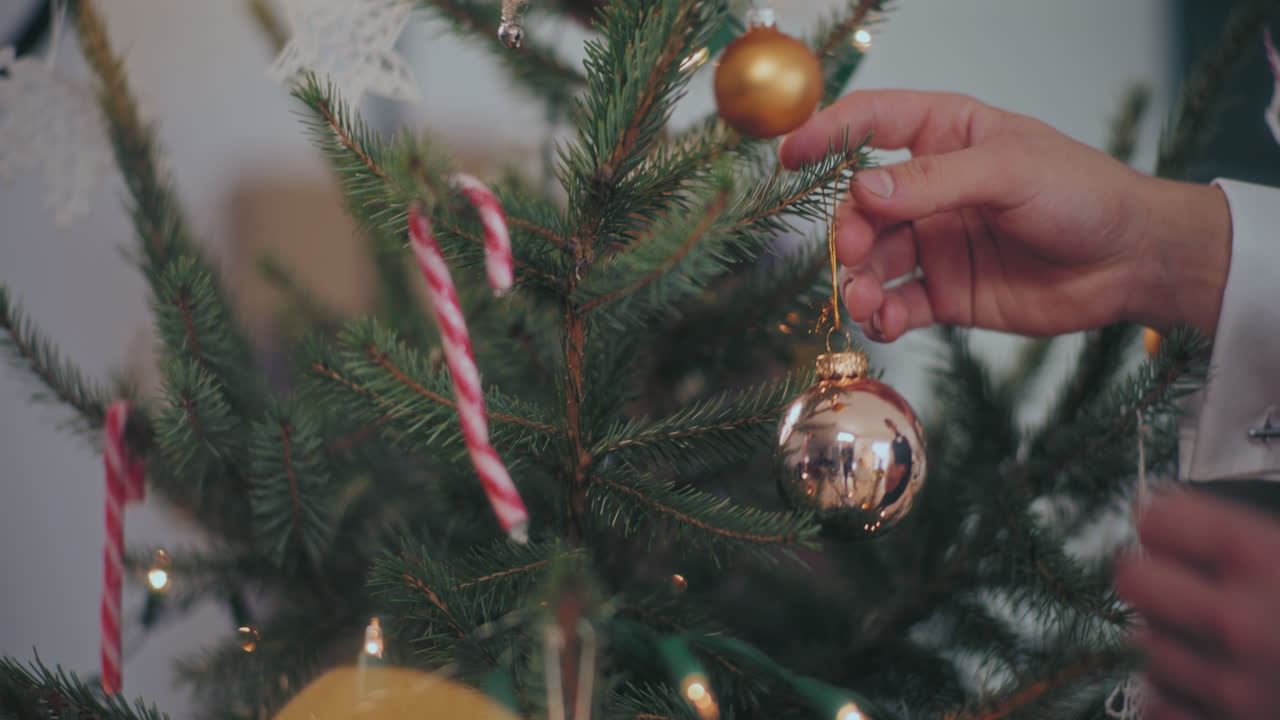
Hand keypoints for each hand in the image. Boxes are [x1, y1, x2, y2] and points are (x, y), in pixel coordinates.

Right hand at [780, 90, 1231, 341]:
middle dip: (849, 231)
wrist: (1131, 263)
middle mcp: (931, 189)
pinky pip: (898, 304)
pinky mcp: (944, 294)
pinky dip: (884, 316)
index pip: (872, 123)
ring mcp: (934, 243)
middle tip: (853, 254)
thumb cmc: (1081, 194)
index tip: (790, 157)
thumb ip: (933, 181)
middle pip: (862, 205)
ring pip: (873, 261)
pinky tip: (886, 324)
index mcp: (946, 136)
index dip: (828, 135)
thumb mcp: (1009, 171)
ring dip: (860, 282)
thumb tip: (862, 189)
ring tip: (866, 304)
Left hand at [1113, 491, 1279, 719]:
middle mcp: (1242, 623)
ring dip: (1163, 640)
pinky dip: (1173, 695)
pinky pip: (1157, 705)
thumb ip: (1239, 540)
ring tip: (1208, 638)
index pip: (1157, 518)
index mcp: (1268, 562)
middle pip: (1130, 580)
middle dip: (1148, 576)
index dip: (1163, 520)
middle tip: (1176, 581)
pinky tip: (1207, 682)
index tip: (1170, 527)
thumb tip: (1155, 515)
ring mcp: (1233, 688)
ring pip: (1141, 646)